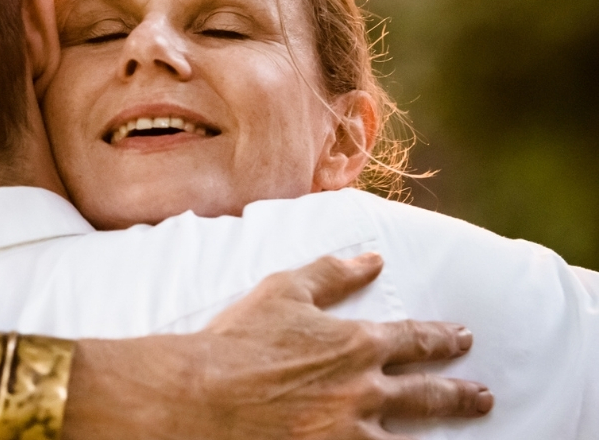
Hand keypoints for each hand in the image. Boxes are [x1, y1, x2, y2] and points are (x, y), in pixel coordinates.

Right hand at [64, 253, 490, 439]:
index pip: (415, 339)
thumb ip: (332, 274)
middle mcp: (365, 392)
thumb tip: (373, 260)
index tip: (462, 338)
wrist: (201, 395)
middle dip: (459, 394)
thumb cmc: (238, 340)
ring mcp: (351, 433)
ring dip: (438, 431)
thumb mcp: (283, 291)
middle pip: (427, 394)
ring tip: (456, 432)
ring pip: (411, 436)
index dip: (442, 338)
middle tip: (482, 395)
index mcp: (356, 344)